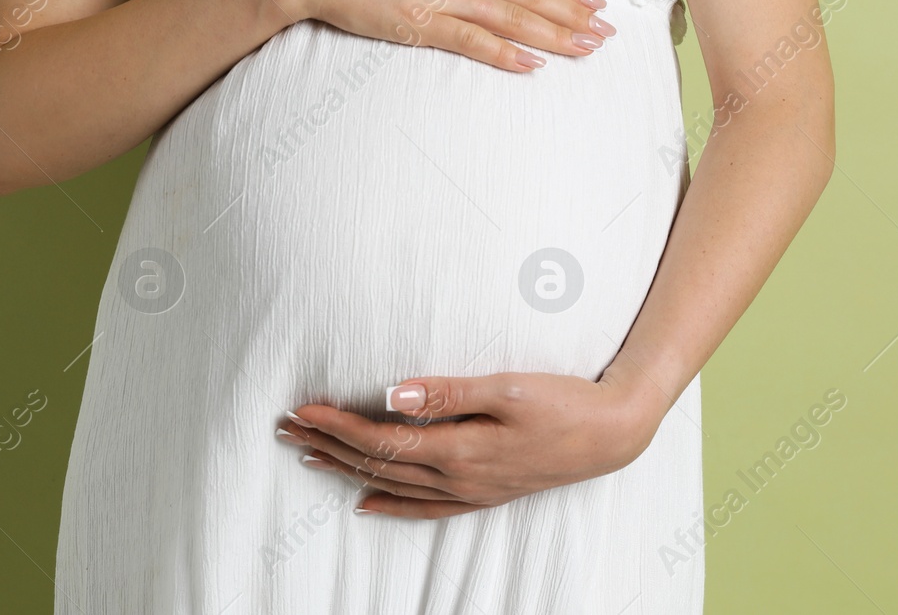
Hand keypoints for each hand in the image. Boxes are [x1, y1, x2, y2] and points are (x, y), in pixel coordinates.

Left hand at [277, 362, 674, 518]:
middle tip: (285, 427)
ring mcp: (471, 491)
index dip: (336, 425)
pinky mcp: (484, 494)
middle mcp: (458, 479)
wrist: (613, 434)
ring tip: (310, 456)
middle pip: (377, 465)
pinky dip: (391, 505)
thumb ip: (446, 393)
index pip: (379, 440)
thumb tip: (391, 396)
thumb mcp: (507, 388)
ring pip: (394, 486)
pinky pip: (425, 508)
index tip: (301, 408)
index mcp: (459, 450)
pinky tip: (366, 504)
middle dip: (328, 445)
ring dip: (348, 470)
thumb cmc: (563, 402)